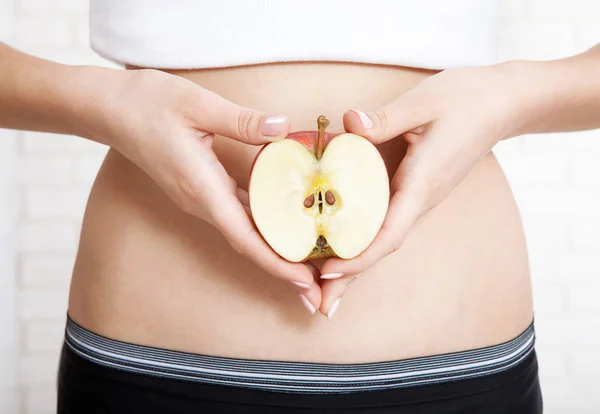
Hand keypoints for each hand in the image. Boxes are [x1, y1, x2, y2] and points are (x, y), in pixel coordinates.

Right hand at [96, 69, 321, 309]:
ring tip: (310, 260)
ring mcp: (201, 199)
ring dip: (275, 249)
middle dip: (283, 267)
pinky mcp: (202, 190)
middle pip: (249, 245)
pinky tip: (286, 222)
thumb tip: (284, 128)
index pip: (245, 238)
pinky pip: (238, 215)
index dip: (277, 263)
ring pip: (244, 233)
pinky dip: (263, 226)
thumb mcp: (198, 105)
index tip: (304, 282)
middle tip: (319, 286)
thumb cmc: (149, 104)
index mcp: (203, 189)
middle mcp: (202, 203)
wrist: (111, 110)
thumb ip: (242, 120)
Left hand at [318, 64, 521, 316]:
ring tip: (321, 288)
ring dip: (355, 264)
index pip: (389, 233)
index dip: (359, 257)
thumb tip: (348, 123)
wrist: (502, 104)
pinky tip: (342, 245)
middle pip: (382, 248)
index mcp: (422, 184)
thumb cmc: (467, 99)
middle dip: (351, 278)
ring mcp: (419, 198)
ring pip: (383, 239)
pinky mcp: (416, 190)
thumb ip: (386, 117)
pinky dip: (362, 241)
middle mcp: (421, 200)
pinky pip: (386, 223)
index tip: (329, 273)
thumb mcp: (424, 101)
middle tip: (318, 306)